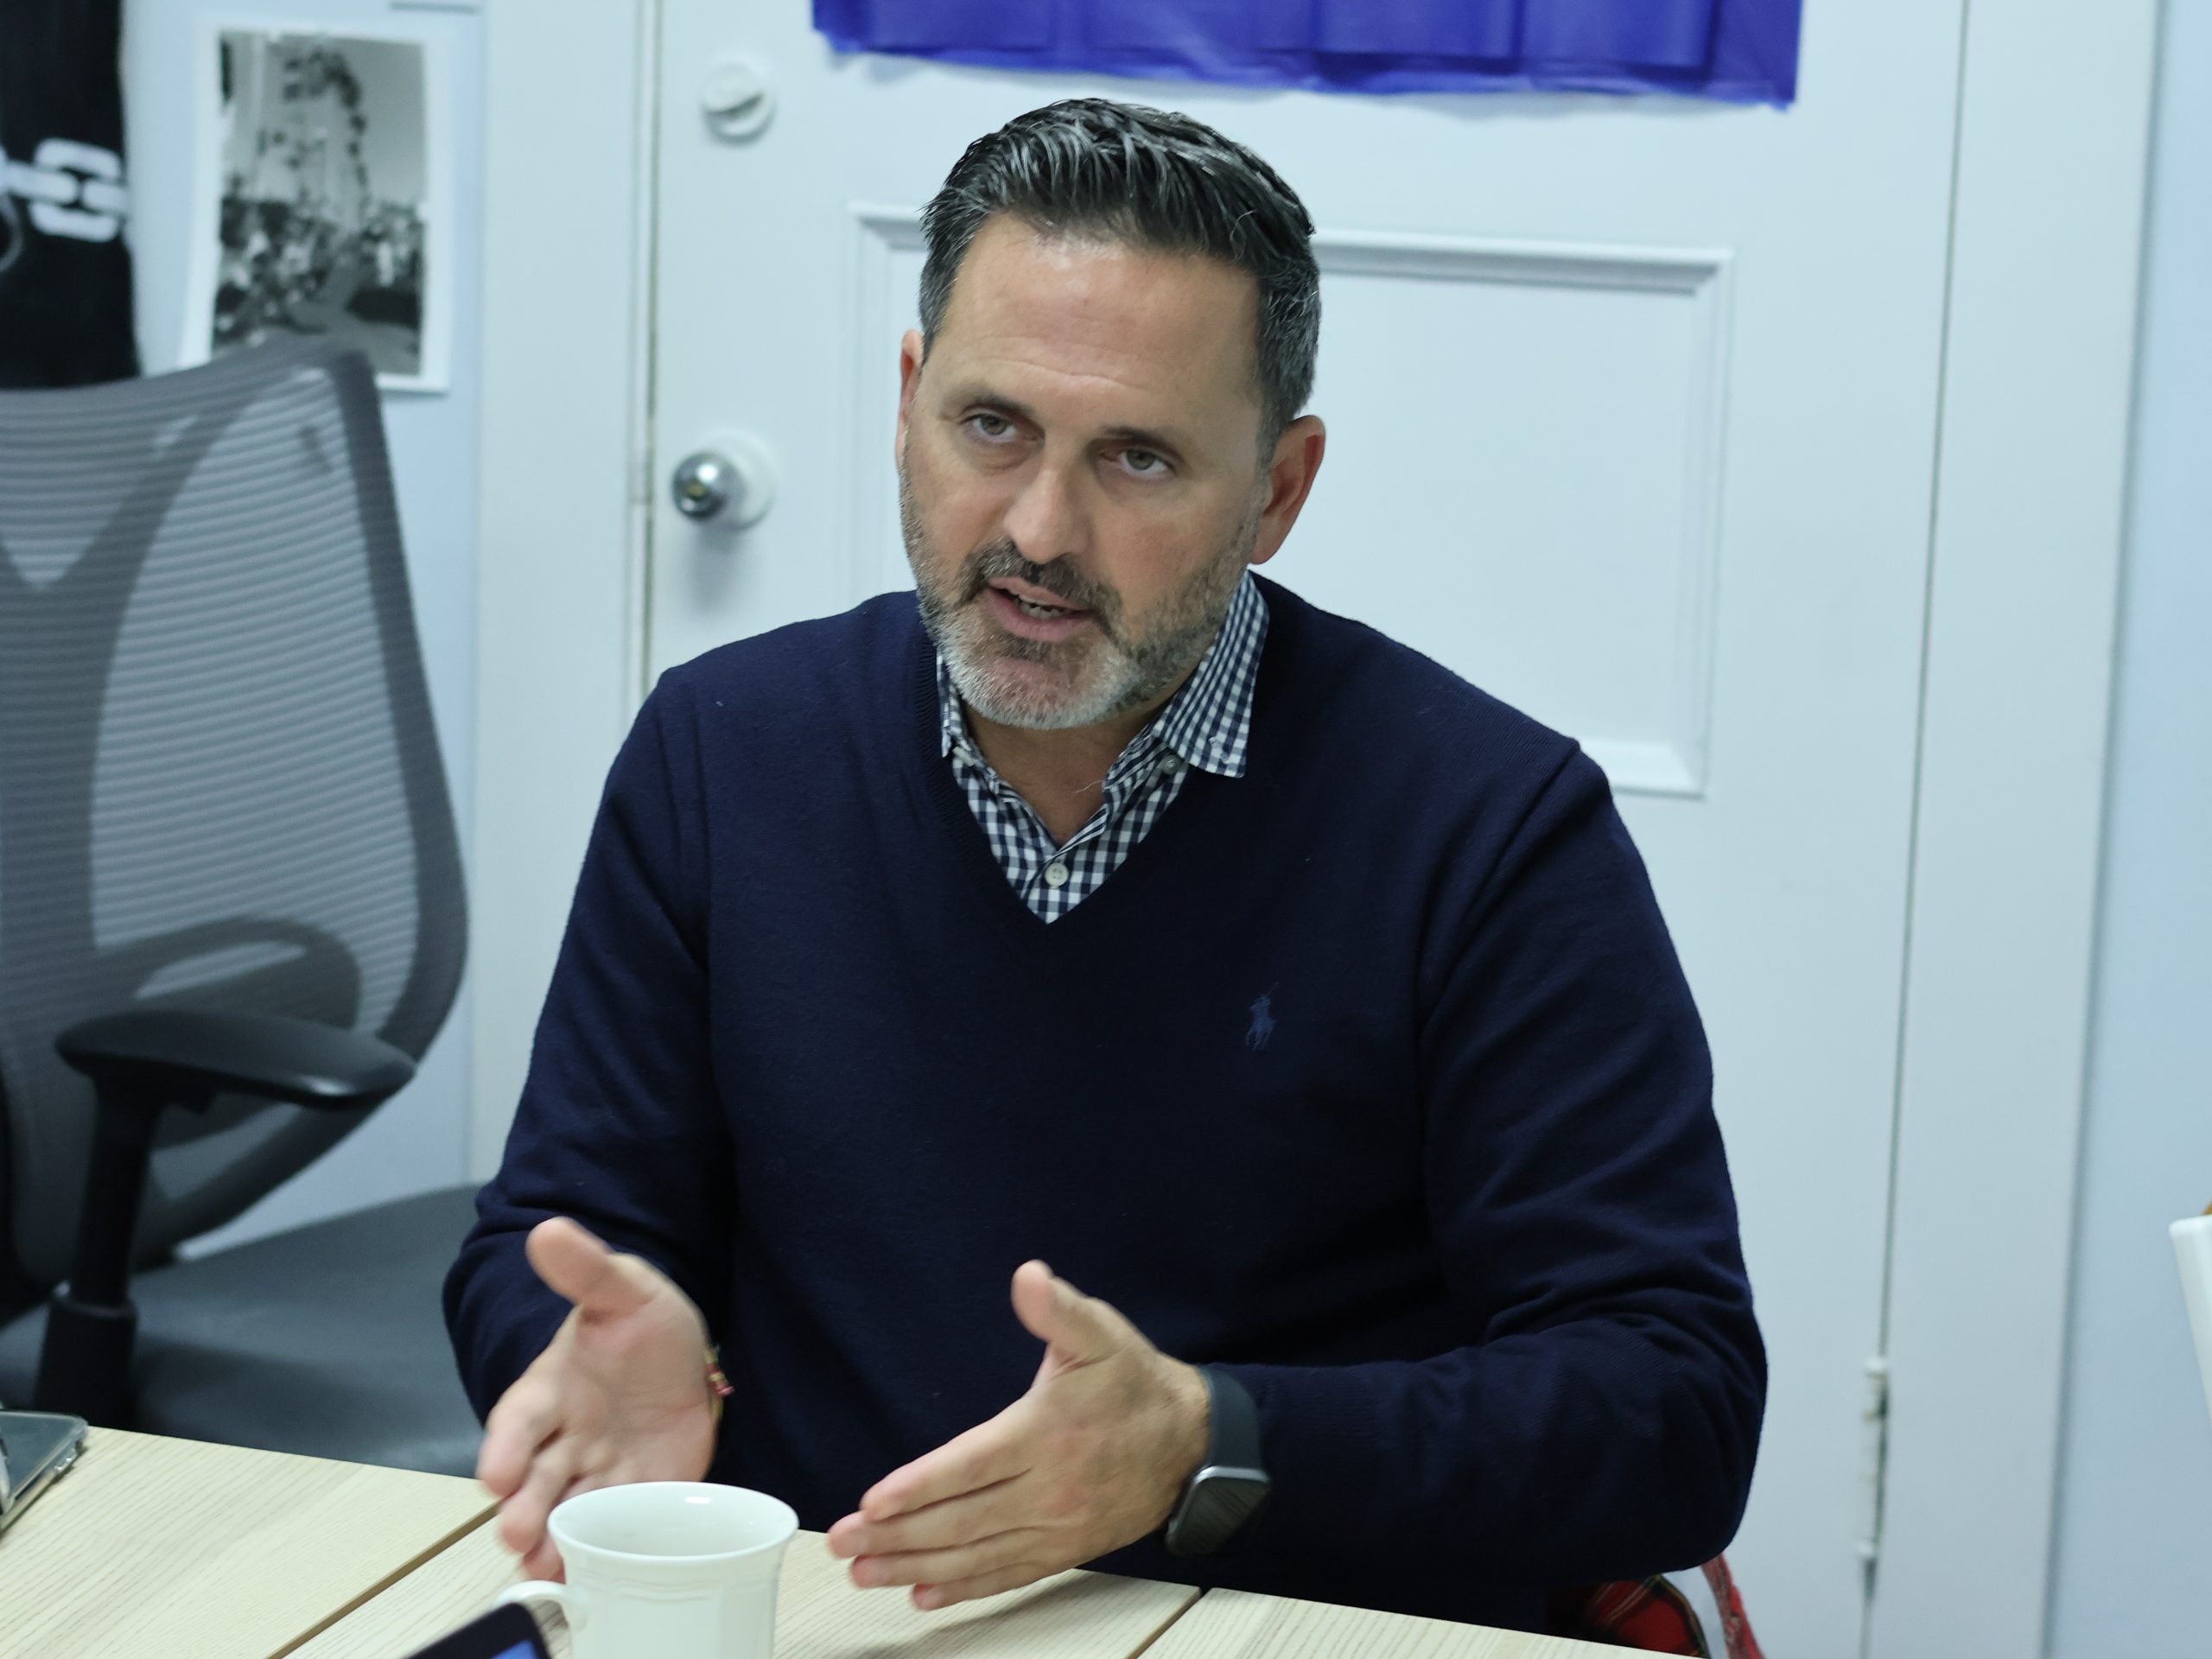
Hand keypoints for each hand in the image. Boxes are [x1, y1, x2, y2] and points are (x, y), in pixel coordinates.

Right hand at [477, 1217, 719, 1577]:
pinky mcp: (636, 1497)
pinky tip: (594, 1578)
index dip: (503, 1447)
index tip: (494, 1474)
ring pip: (564, 1514)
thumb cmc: (640, 1325)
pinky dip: (601, 1555)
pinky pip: (614, 1530)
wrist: (688, 1358)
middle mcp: (563, 1440)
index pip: (517, 1421)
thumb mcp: (623, 1289)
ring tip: (545, 1567)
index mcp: (550, 1390)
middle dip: (523, 1507)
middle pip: (533, 1480)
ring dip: (552, 1542)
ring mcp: (598, 1473)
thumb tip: (548, 1230)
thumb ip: (587, 1270)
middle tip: (518, 1532)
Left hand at [825, 1261, 1209, 1610]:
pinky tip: (923, 1595)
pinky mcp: (1066, 1550)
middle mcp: (1047, 1489)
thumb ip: (1059, 1309)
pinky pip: (1008, 1574)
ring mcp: (1056, 1527)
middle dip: (897, 1535)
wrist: (1192, 1441)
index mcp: (1044, 1434)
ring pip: (977, 1555)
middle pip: (962, 1521)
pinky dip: (964, 1588)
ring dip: (915, 1566)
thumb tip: (1028, 1277)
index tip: (873, 1502)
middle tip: (842, 1542)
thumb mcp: (1101, 1332)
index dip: (920, 1487)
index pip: (971, 1467)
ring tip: (864, 1573)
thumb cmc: (1134, 1382)